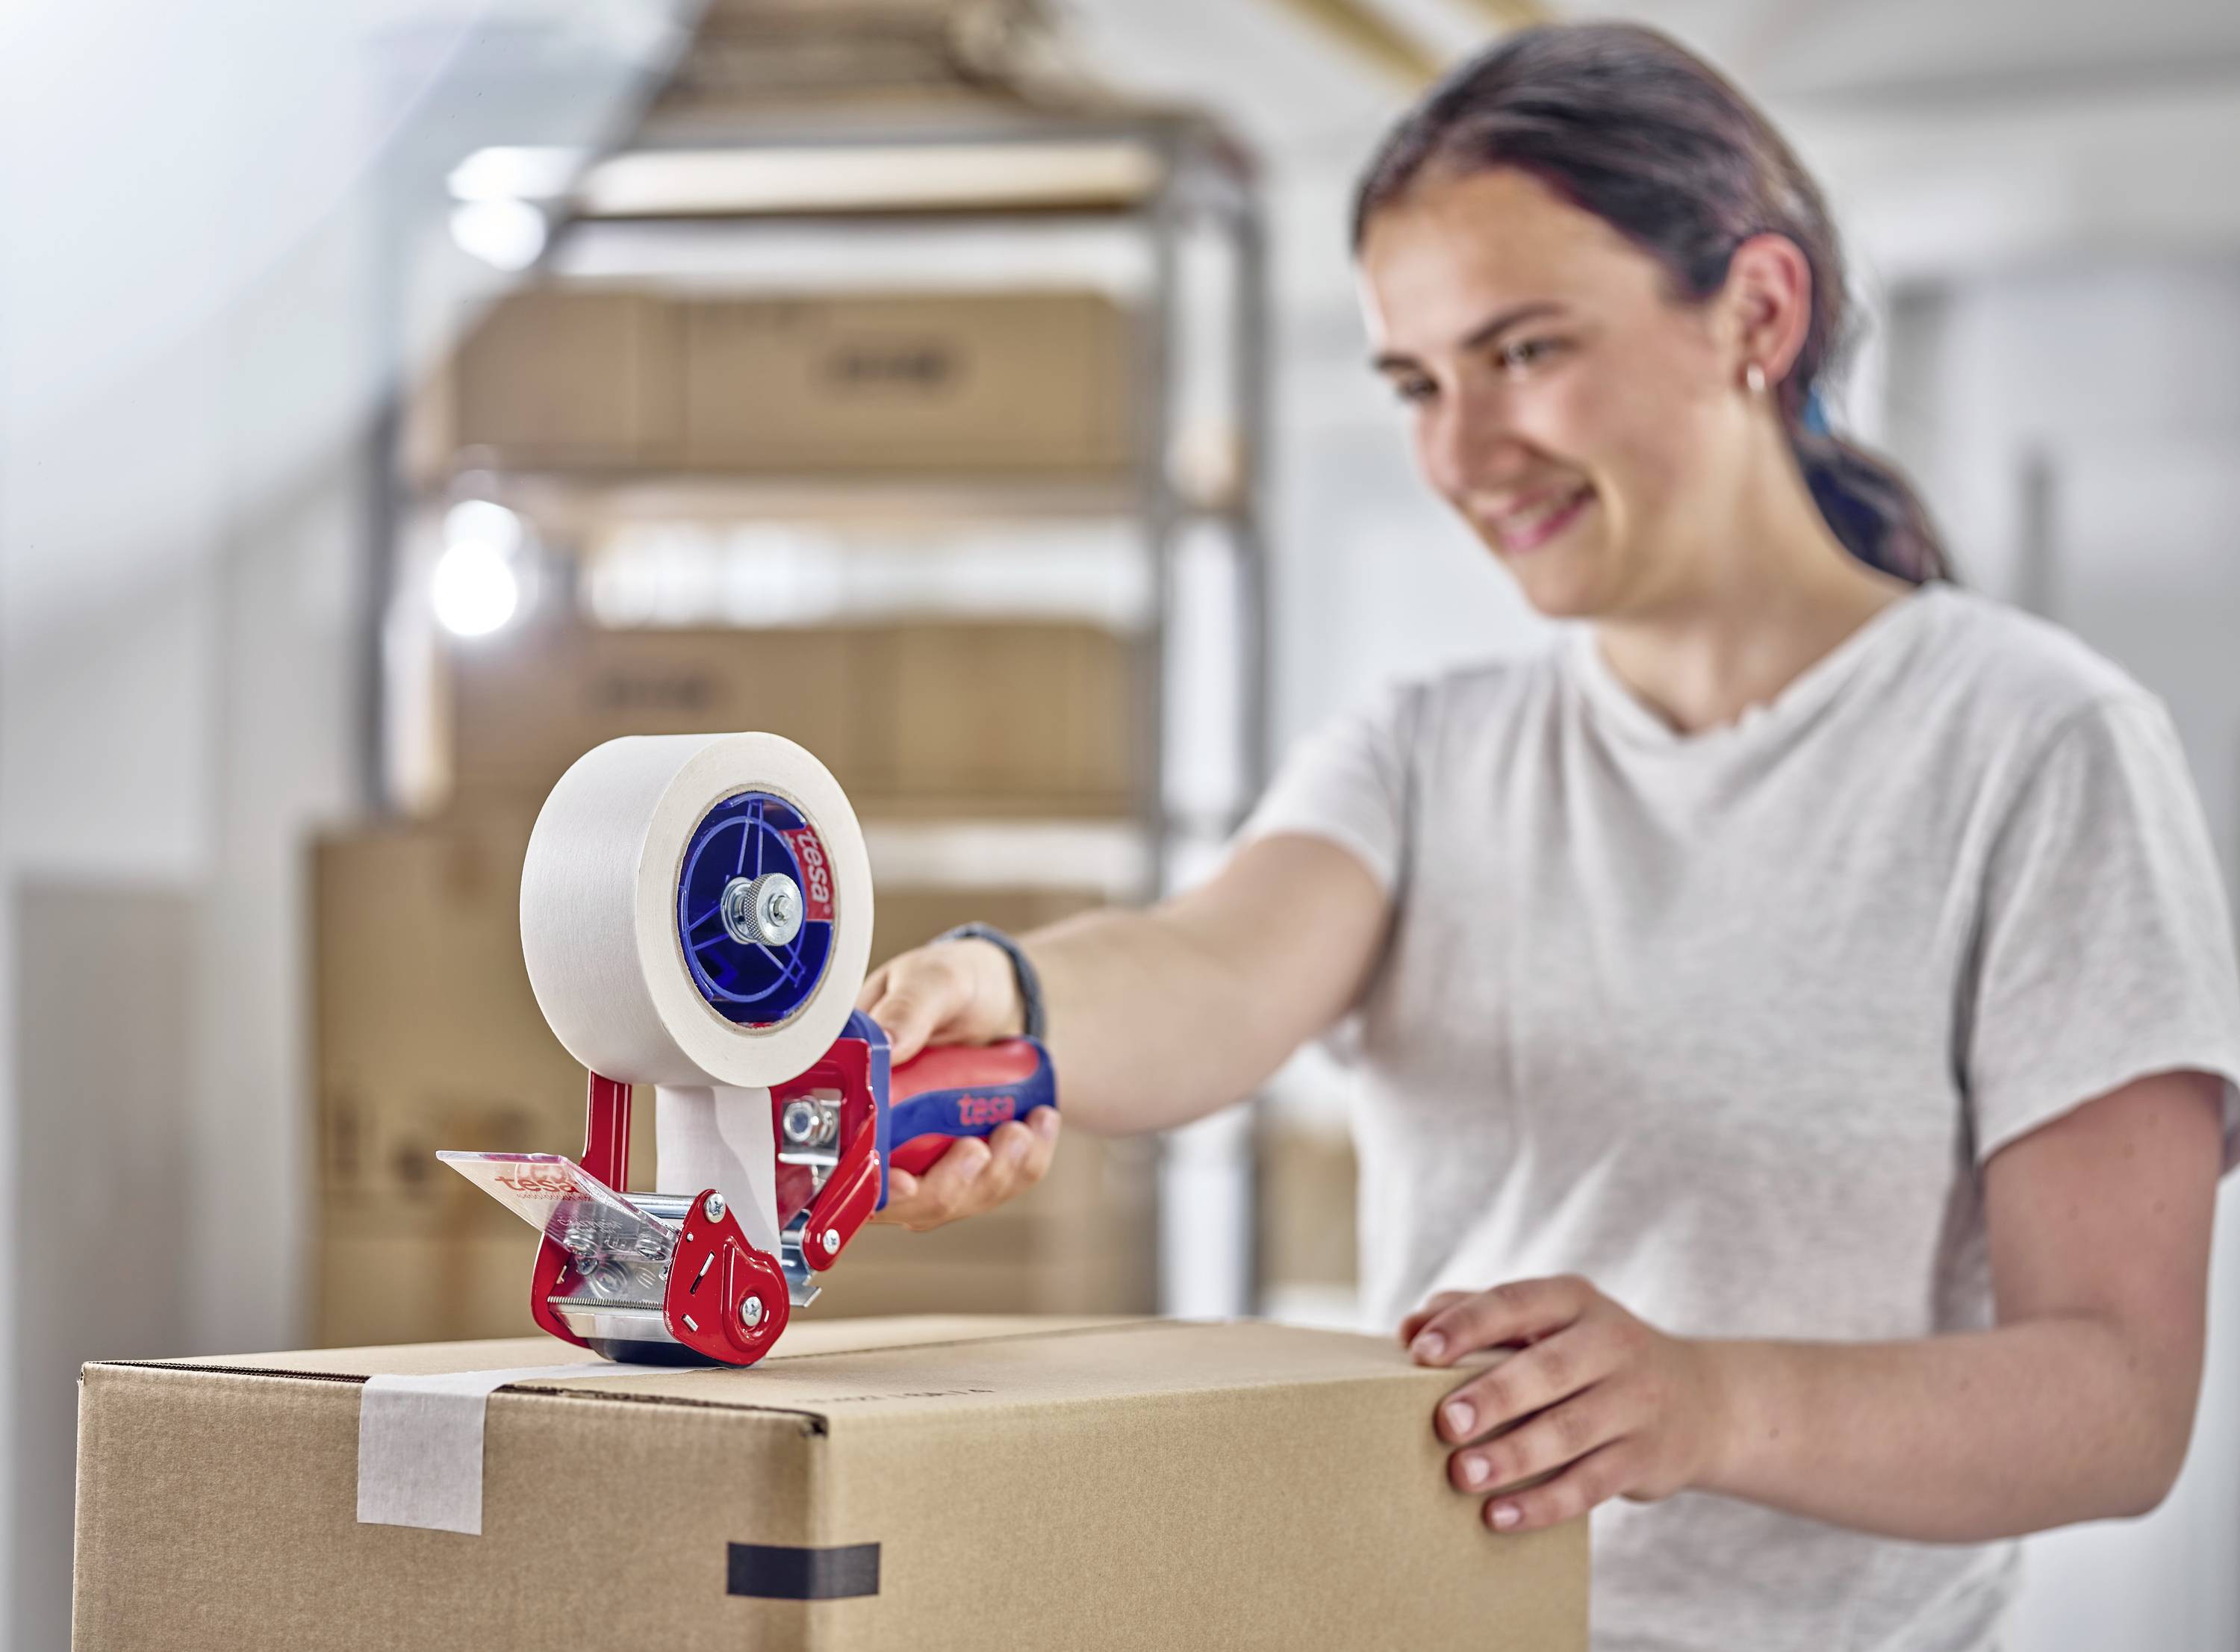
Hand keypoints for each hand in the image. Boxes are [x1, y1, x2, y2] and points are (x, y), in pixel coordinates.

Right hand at [857, 938, 1055, 1229]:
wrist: (1004, 997)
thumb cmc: (955, 984)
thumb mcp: (934, 979)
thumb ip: (910, 1008)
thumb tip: (886, 1045)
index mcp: (853, 1092)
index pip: (840, 1162)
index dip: (866, 1184)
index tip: (903, 1181)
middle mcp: (883, 1135)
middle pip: (901, 1201)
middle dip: (947, 1185)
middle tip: (979, 1147)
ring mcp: (927, 1156)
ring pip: (953, 1200)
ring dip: (994, 1173)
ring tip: (1022, 1127)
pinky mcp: (971, 1164)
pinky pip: (999, 1185)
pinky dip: (1026, 1163)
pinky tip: (1041, 1122)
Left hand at [1401, 1275, 1731, 1534]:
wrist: (1701, 1402)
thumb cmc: (1587, 1355)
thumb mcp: (1546, 1321)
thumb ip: (1476, 1314)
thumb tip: (1407, 1329)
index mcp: (1573, 1300)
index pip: (1516, 1303)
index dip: (1467, 1325)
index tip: (1419, 1351)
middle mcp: (1610, 1343)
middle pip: (1548, 1369)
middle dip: (1493, 1396)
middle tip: (1443, 1423)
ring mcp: (1634, 1402)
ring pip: (1570, 1431)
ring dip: (1513, 1456)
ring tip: (1462, 1475)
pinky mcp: (1644, 1458)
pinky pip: (1590, 1484)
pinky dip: (1543, 1504)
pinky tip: (1499, 1516)